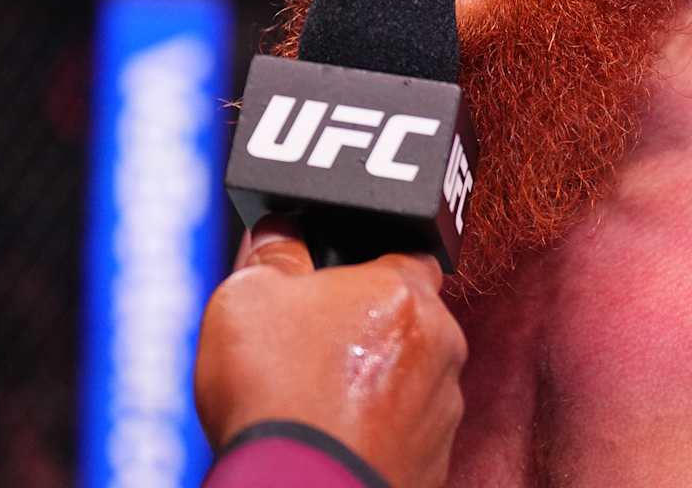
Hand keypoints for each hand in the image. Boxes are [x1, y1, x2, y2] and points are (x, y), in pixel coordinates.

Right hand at [194, 216, 466, 487]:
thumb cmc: (277, 392)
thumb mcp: (248, 296)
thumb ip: (274, 252)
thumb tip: (281, 231)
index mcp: (406, 291)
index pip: (408, 250)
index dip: (369, 261)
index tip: (337, 280)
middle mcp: (442, 344)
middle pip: (410, 318)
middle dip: (371, 326)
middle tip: (316, 346)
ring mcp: (443, 407)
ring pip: (413, 377)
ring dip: (378, 382)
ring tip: (320, 400)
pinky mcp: (435, 461)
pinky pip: (410, 431)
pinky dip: (380, 430)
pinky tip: (336, 437)